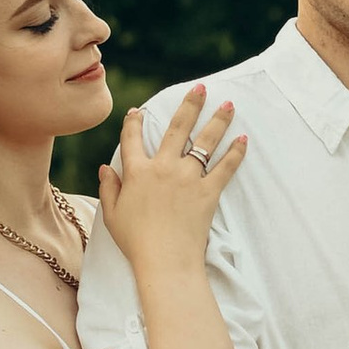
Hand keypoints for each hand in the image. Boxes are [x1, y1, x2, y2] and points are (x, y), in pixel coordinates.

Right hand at [95, 85, 245, 281]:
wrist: (165, 261)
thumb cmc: (135, 242)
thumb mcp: (112, 215)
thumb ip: (109, 188)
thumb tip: (105, 168)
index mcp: (136, 172)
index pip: (132, 138)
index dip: (134, 123)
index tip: (138, 112)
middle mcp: (162, 167)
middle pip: (177, 127)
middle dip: (190, 104)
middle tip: (201, 87)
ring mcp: (188, 178)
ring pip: (205, 141)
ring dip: (218, 120)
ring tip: (229, 104)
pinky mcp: (208, 192)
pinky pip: (225, 167)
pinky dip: (236, 152)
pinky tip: (244, 138)